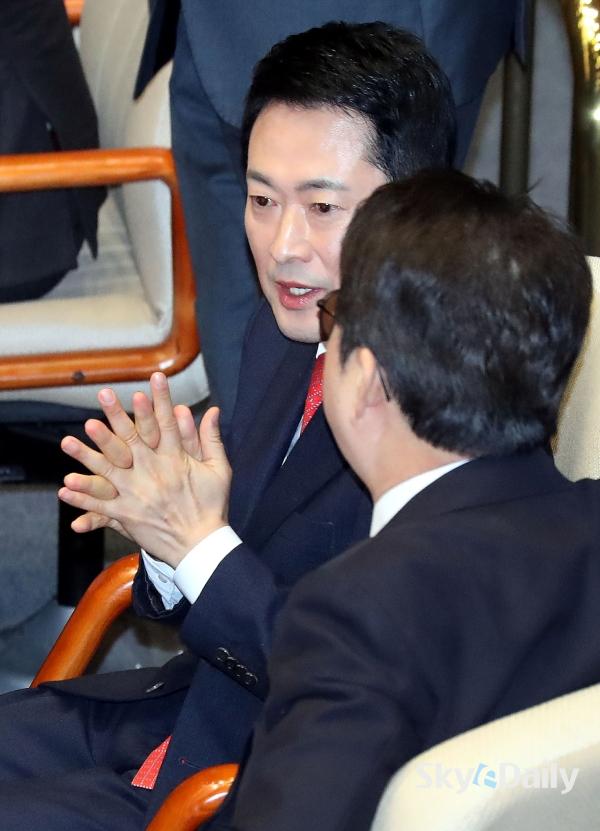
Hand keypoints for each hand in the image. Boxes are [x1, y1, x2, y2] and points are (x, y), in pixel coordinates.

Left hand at [58, 372, 231, 567]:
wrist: (202, 545)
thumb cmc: (213, 506)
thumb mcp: (220, 470)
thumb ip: (212, 439)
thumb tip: (213, 410)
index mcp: (176, 460)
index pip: (166, 423)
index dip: (160, 399)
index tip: (153, 378)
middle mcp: (153, 473)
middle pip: (131, 439)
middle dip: (116, 416)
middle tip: (103, 396)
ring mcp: (138, 494)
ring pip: (108, 469)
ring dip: (87, 454)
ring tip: (67, 440)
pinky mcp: (128, 515)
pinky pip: (101, 505)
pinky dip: (83, 497)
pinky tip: (65, 487)